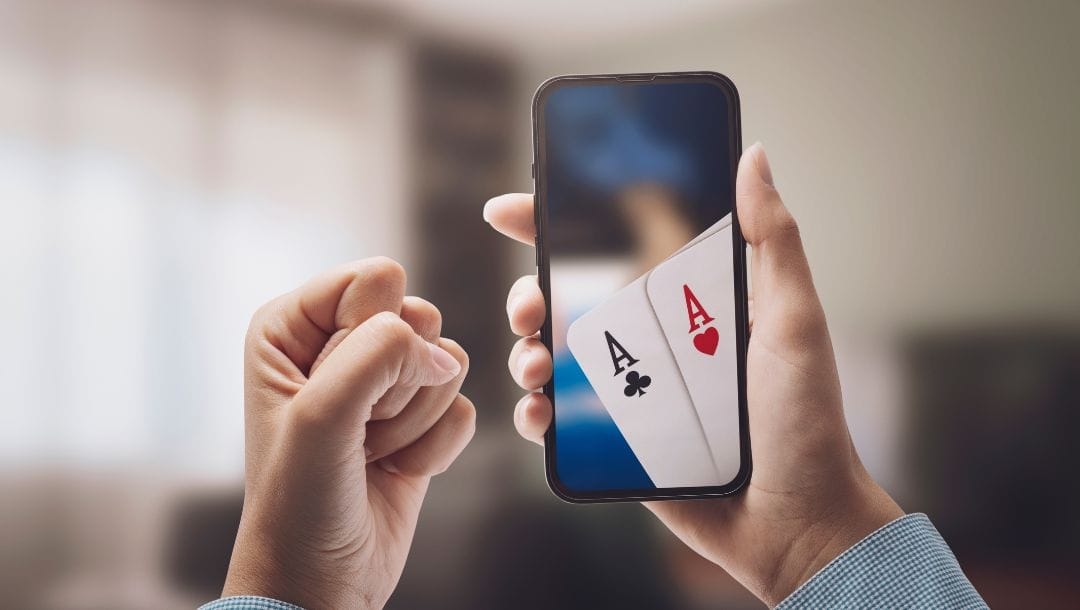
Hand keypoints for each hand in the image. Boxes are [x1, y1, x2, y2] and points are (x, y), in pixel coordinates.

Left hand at [223, 258, 474, 609]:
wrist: (322, 579)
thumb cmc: (299, 502)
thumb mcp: (321, 416)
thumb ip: (378, 354)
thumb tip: (440, 352)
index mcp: (293, 325)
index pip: (375, 279)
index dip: (372, 334)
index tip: (337, 392)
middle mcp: (337, 343)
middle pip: (420, 316)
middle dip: (398, 384)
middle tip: (358, 428)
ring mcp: (381, 382)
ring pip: (448, 362)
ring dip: (415, 420)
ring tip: (370, 452)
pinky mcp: (419, 417)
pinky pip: (464, 406)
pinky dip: (436, 447)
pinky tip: (396, 468)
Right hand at [483, 143, 902, 605]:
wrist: (796, 522)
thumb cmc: (806, 421)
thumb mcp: (794, 321)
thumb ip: (774, 240)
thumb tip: (753, 156)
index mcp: (686, 304)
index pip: (614, 247)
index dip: (557, 223)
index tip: (515, 207)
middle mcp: (650, 342)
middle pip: (565, 300)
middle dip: (527, 292)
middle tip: (528, 303)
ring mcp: (629, 393)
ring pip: (550, 357)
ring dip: (523, 351)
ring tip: (535, 362)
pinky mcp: (614, 442)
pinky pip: (557, 421)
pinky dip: (534, 414)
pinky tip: (539, 414)